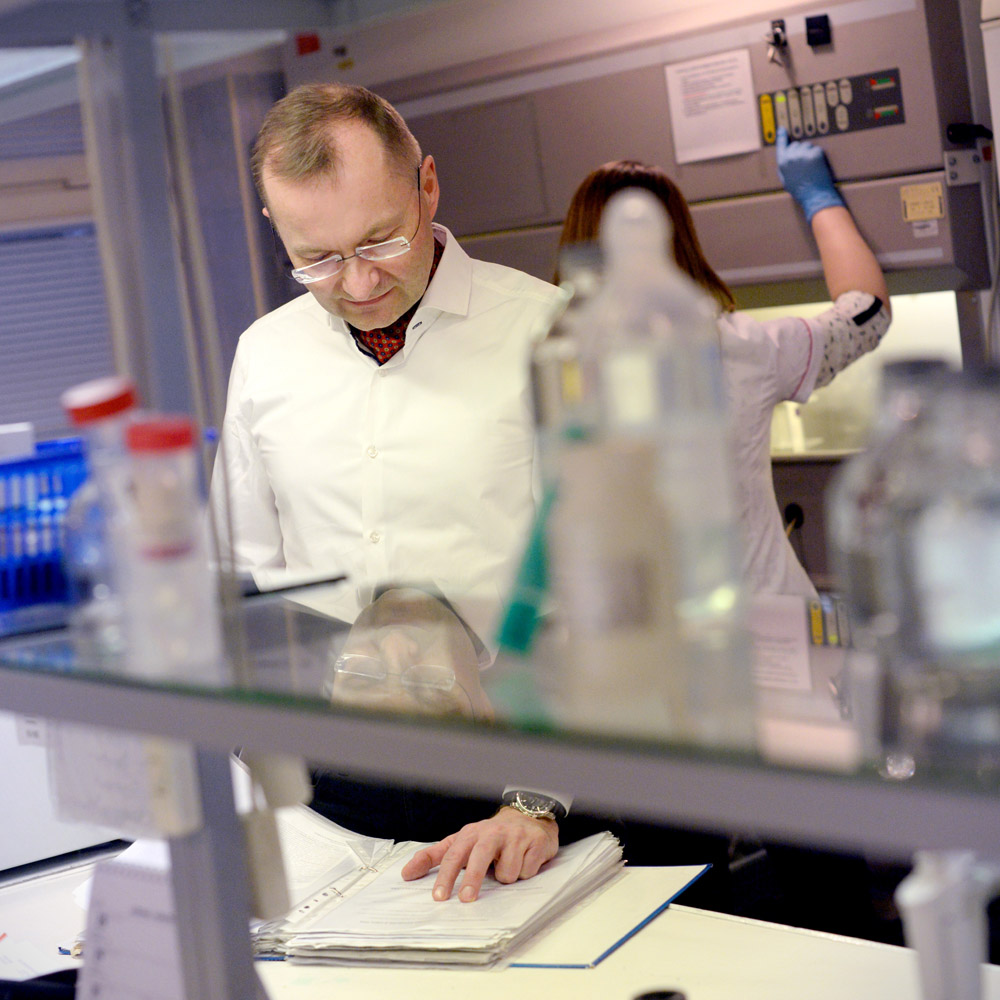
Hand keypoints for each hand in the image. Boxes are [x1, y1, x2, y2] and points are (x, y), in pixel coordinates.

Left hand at [400, 806, 558, 901]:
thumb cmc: (491, 837)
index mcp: (470, 834)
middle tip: (465, 899)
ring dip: (507, 876)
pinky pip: (526, 870)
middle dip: (471, 879)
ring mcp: (514, 836)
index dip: (445, 876)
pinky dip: (525, 871)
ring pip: (507, 872)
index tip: (438, 897)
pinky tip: (525, 860)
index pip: (453, 854)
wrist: (529, 818)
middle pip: (478, 858)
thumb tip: (406, 873)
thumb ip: (434, 856)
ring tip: (509, 865)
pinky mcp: (534, 842)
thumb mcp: (462, 842)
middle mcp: (491, 833)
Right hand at [775, 126, 844, 222]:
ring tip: (811, 167)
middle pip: (796, 145)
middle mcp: (791, 157)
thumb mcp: (785, 180)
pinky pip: (816, 150)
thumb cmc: (800, 190)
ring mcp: (804, 154)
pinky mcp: (815, 154)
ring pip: (807, 146)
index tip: (782, 130)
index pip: (781, 146)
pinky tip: (817, 167)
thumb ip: (783, 167)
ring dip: (810, 153)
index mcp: (783, 163)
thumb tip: (784, 157)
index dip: (782, 137)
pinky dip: (818, 156)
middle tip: (804, 164)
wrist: (814, 195)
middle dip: (800, 151)